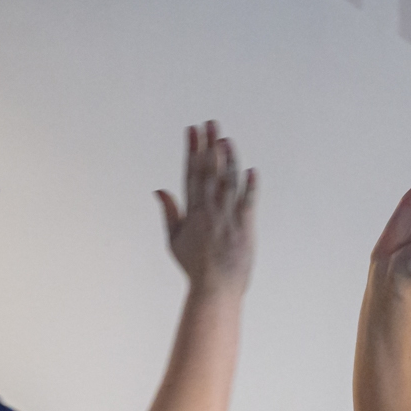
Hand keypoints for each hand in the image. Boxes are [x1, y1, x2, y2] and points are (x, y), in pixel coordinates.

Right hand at [156, 122, 256, 294]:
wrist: (216, 287)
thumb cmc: (195, 266)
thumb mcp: (174, 240)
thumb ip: (169, 213)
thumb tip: (160, 189)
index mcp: (192, 212)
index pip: (191, 173)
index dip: (192, 150)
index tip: (192, 131)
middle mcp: (210, 211)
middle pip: (210, 172)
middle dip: (209, 145)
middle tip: (210, 123)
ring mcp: (228, 218)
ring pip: (228, 182)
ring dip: (228, 159)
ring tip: (226, 139)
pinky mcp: (246, 227)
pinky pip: (248, 202)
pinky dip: (250, 186)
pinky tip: (250, 170)